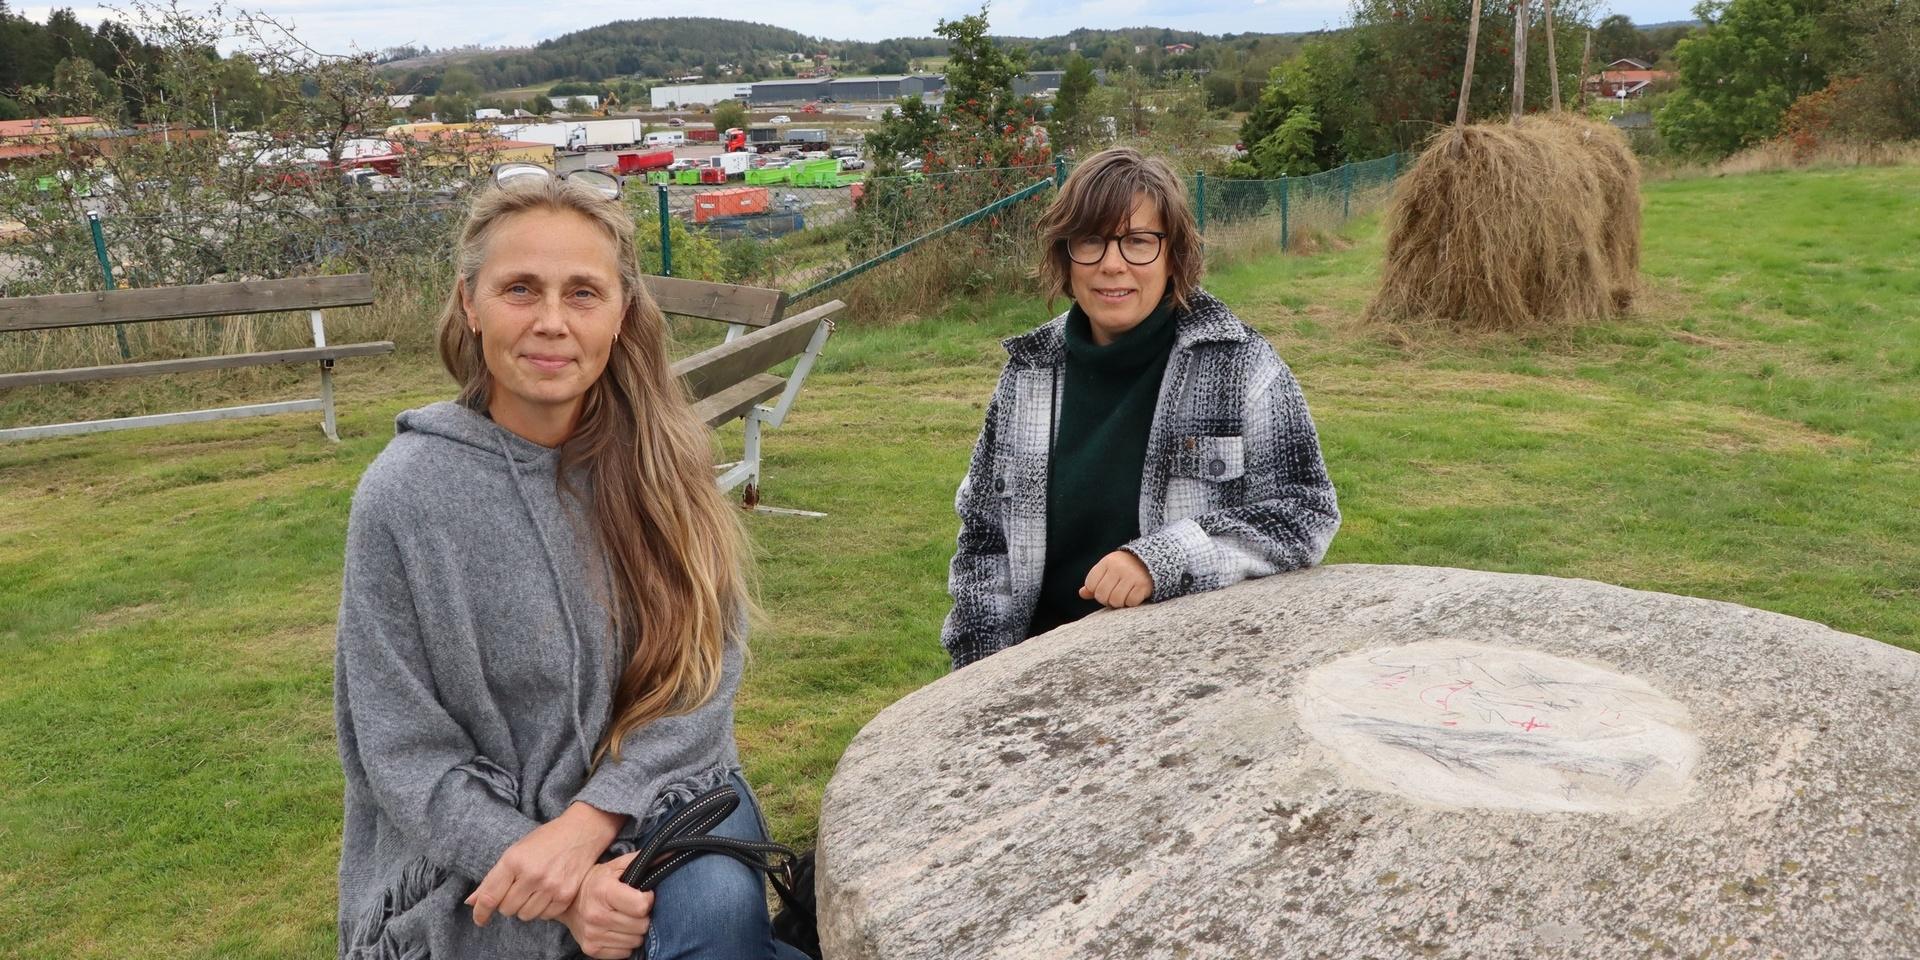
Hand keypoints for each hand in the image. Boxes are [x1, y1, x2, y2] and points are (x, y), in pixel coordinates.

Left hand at [468, 802, 625, 925]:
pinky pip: (545, 916)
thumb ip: (493, 879)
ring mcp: (550, 886)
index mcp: (514, 860)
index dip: (480, 912)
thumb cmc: (545, 840)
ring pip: (525, 915)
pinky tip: (547, 893)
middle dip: (508, 903)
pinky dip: (543, 909)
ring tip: (533, 891)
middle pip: (507, 909)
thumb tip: (471, 902)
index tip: (480, 919)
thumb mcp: (515, 851)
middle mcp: (531, 874)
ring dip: (525, 907)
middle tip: (517, 889)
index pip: (489, 896)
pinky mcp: (566, 895)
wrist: (581, 832)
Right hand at [560, 851, 654, 958]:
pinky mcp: (591, 949)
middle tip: (635, 909)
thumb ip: (642, 860)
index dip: (648, 899)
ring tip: (626, 919)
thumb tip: (671, 851)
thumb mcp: (616, 866)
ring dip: (635, 931)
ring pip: (635, 941)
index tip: (644, 895)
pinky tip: (619, 930)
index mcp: (603, 891)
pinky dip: (625, 943)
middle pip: (641, 926)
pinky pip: (623, 953)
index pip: (641, 906)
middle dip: (643, 917)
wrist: (568, 902)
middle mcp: (596, 915)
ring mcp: (592, 934)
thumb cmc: (598, 881)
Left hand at [1078, 551, 1153, 608]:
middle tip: (1114, 595)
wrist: (1153, 560)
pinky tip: (1134, 595)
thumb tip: (1082, 594)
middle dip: (1106, 599)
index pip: (1091, 584)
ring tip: (1123, 596)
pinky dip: (1131, 602)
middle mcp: (1118, 568)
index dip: (1095, 591)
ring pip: (1115, 601)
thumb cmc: (1125, 567)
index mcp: (1107, 562)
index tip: (1104, 588)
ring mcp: (1131, 576)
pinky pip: (1131, 602)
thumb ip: (1095, 581)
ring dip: (1119, 603)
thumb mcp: (1108, 569)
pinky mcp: (1143, 585)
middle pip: (1102, 595)